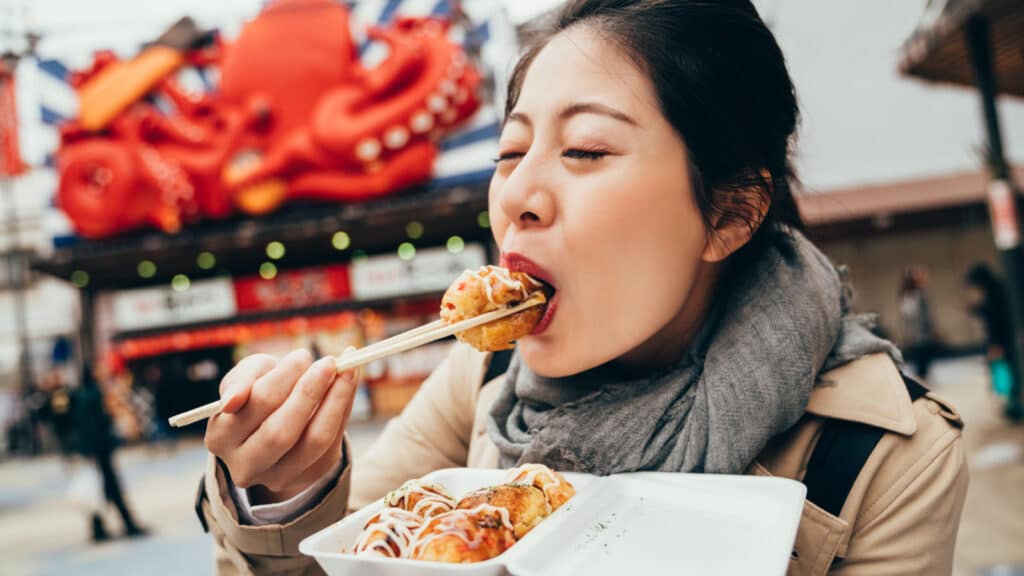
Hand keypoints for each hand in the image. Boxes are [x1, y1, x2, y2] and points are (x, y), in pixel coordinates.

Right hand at [204, 348, 358, 503]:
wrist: (273, 422)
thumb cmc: (257, 393)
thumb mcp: (246, 377)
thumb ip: (242, 379)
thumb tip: (235, 399)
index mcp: (220, 436)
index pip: (256, 405)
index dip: (283, 379)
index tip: (303, 356)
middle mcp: (243, 464)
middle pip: (280, 432)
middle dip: (309, 392)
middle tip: (328, 363)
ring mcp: (275, 476)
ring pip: (313, 441)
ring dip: (335, 401)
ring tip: (346, 371)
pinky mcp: (306, 476)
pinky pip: (330, 444)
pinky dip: (343, 411)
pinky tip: (347, 386)